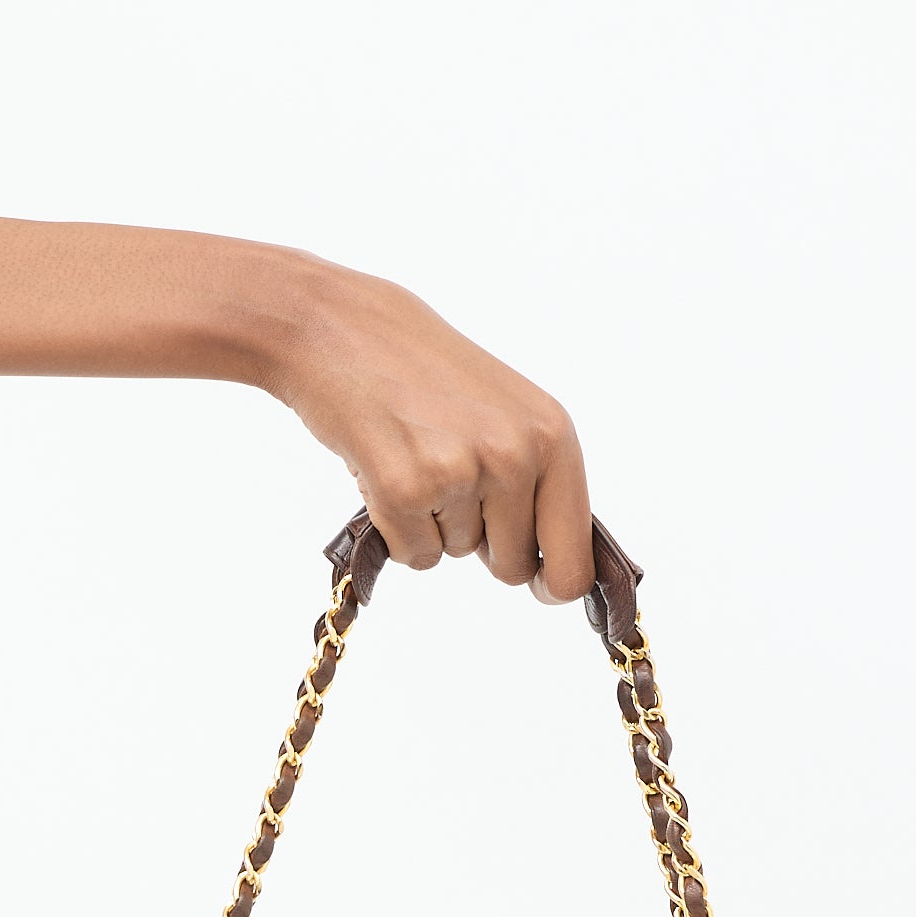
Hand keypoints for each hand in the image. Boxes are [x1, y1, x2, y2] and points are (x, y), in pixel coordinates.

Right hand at [267, 261, 594, 604]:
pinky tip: (387, 469)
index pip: (574, 558)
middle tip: (452, 479)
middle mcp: (514, 456)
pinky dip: (397, 529)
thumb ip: (539, 480)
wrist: (341, 329)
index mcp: (552, 436)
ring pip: (458, 556)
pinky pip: (415, 557)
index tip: (542, 587)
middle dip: (483, 543)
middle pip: (513, 568)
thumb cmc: (424, 371)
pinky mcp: (404, 491)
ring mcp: (459, 474)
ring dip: (434, 523)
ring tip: (416, 456)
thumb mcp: (507, 411)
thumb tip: (561, 567)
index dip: (555, 584)